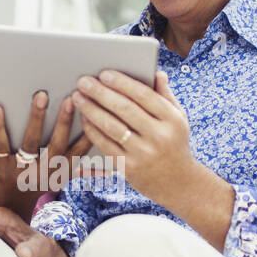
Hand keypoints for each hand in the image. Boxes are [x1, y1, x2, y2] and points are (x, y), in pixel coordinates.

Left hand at [0, 91, 93, 220]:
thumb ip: (82, 168)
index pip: (79, 152)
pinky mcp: (3, 165)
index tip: (93, 112)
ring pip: (31, 141)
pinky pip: (1, 143)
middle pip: (57, 144)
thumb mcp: (63, 178)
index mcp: (60, 171)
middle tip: (71, 99)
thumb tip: (112, 168)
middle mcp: (44, 171)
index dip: (87, 133)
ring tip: (41, 96)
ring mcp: (23, 168)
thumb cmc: (40, 182)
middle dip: (64, 122)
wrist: (11, 202)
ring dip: (37, 118)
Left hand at [71, 69, 192, 207]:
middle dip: (101, 93)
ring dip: (91, 110)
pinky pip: (106, 145)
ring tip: (78, 97)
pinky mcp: (129, 168)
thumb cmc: (175, 143)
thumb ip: (166, 96)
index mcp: (172, 120)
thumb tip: (157, 73)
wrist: (179, 183)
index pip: (144, 95)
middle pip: (124, 109)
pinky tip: (84, 118)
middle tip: (83, 81)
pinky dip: (92, 130)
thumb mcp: (179, 119)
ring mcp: (143, 153)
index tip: (104, 73)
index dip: (122, 83)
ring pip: (112, 127)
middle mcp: (159, 136)